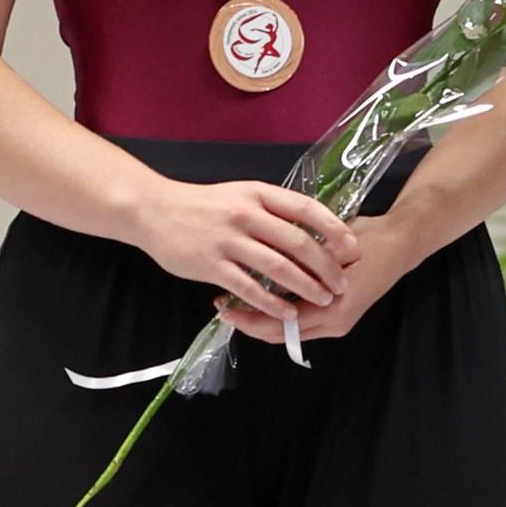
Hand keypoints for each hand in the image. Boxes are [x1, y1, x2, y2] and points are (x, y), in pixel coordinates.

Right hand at [128, 176, 358, 310]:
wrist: (154, 210)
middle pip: (298, 242)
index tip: (352, 247)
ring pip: (278, 267)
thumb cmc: (202, 204)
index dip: (333, 229)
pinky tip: (288, 312)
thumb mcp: (240, 194)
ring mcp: (228, 240)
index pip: (306, 209)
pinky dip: (273, 302)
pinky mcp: (212, 265)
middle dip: (326, 267)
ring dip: (305, 287)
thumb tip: (309, 229)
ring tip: (323, 299)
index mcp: (258, 193)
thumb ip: (271, 209)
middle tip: (341, 283)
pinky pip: (249, 288)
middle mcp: (246, 214)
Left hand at [216, 214, 412, 344]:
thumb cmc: (368, 241)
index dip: (248, 317)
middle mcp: (333, 323)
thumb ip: (302, 261)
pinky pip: (298, 324)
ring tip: (234, 304)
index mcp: (332, 309)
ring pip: (287, 331)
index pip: (279, 324)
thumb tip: (262, 264)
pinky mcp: (336, 317)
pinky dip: (277, 315)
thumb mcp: (331, 247)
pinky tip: (259, 299)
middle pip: (279, 334)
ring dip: (260, 319)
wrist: (400, 245)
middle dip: (248, 322)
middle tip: (221, 307)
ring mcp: (336, 323)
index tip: (223, 304)